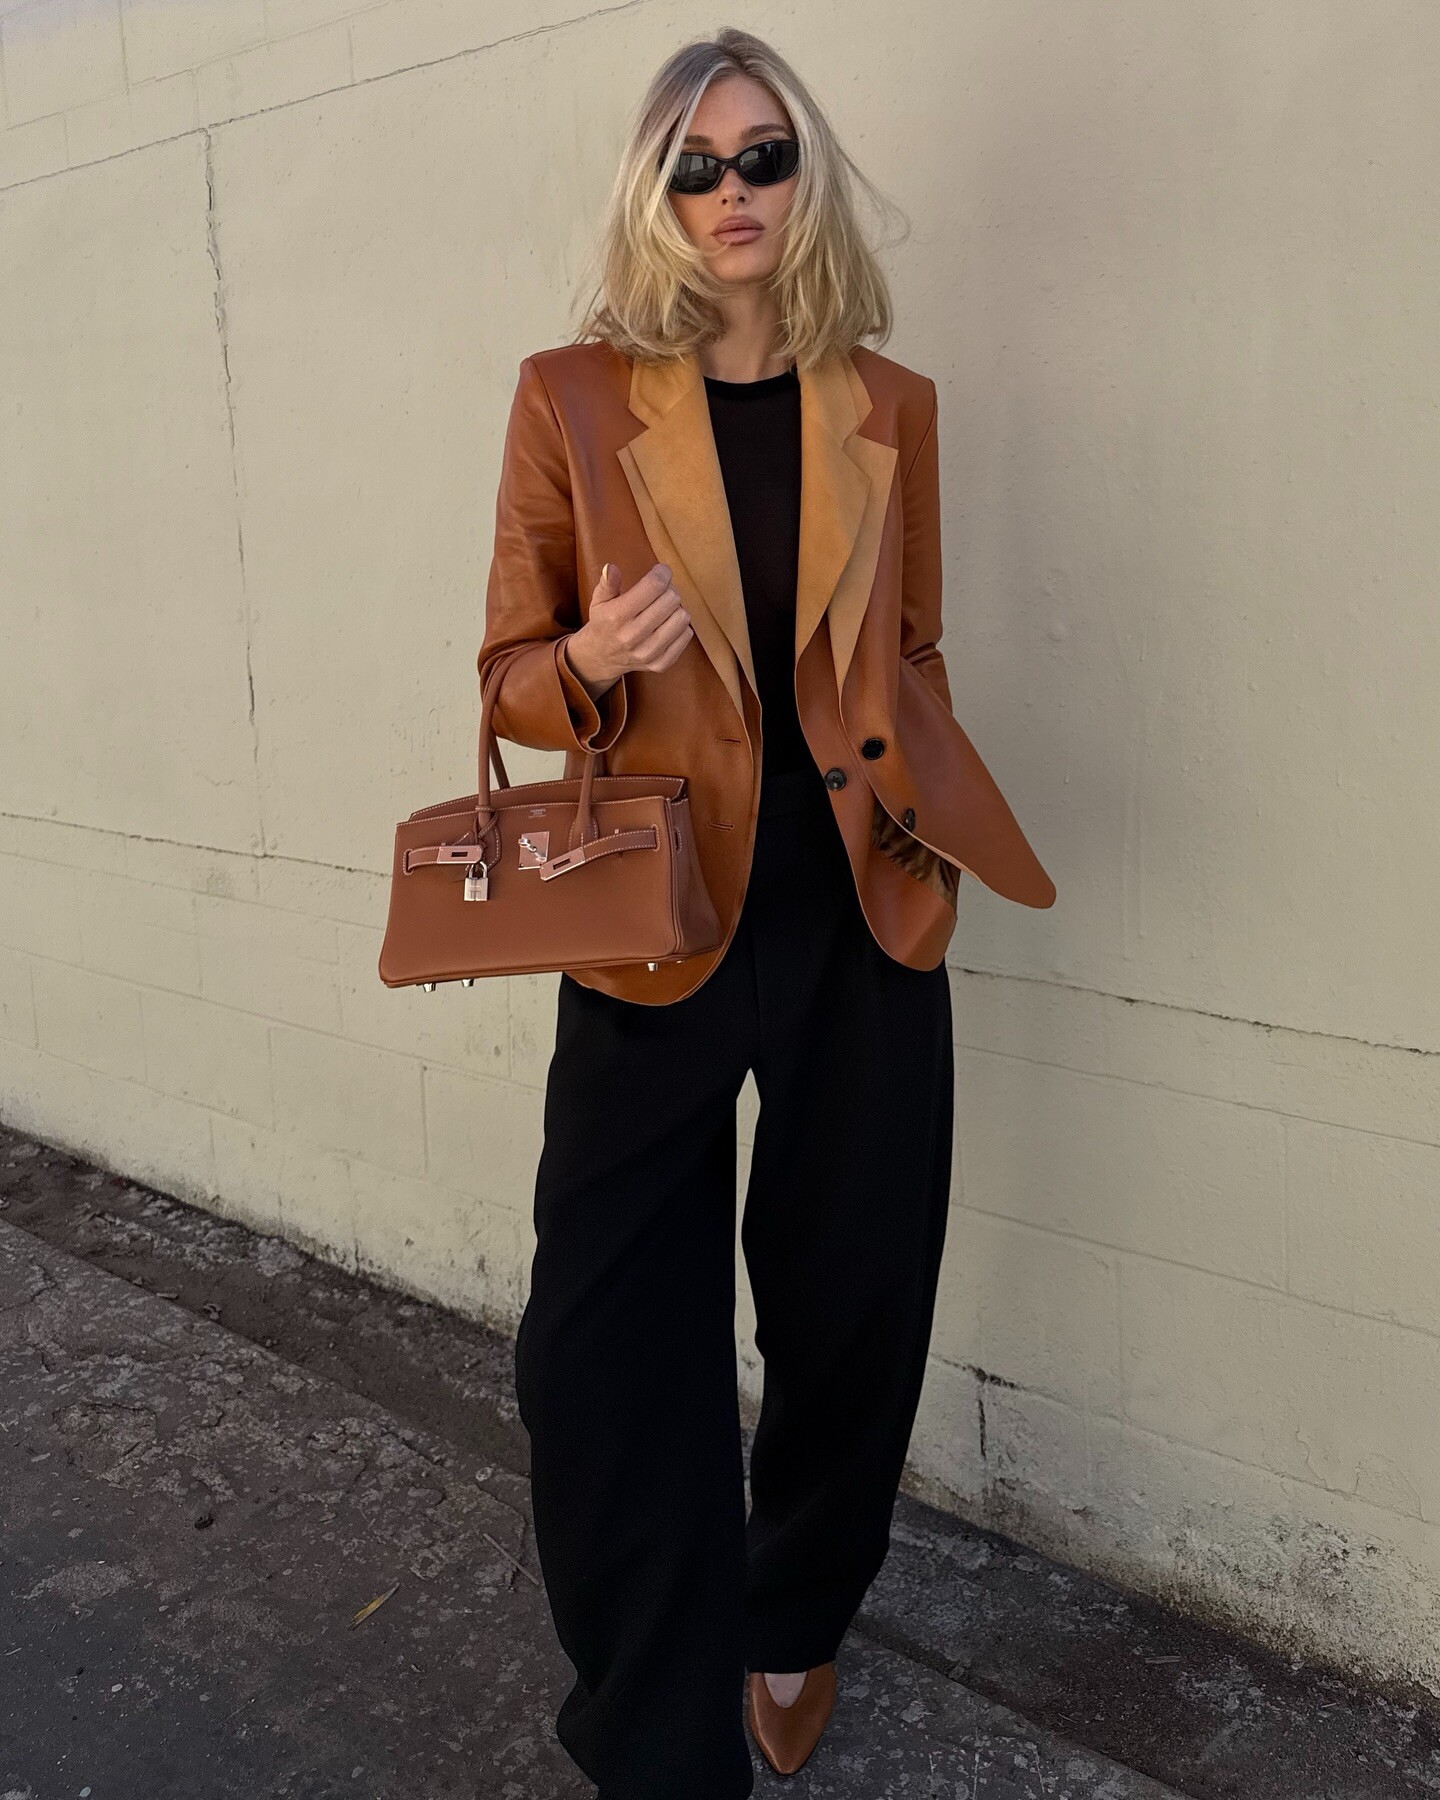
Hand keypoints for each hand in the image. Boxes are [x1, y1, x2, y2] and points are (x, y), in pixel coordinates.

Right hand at [563, 562, 693, 700]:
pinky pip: (686, 636)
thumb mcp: (599, 600)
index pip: (653, 586)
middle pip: (671, 600)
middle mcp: (633, 636)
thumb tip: (610, 568)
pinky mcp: (660, 664)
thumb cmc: (604, 623)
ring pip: (682, 618)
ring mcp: (648, 652)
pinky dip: (681, 626)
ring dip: (676, 608)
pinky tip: (667, 624)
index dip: (662, 573)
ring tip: (665, 608)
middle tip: (661, 591)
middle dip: (669, 589)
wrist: (601, 657)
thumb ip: (607, 583)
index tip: (661, 571)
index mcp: (617, 616)